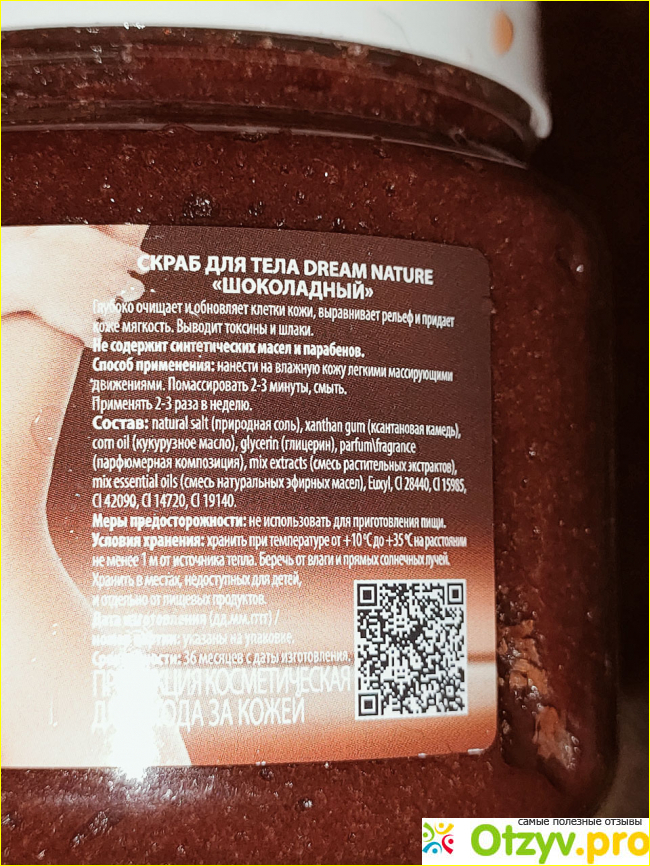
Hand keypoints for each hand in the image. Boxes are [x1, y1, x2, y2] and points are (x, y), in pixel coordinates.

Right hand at [2, 225, 147, 345]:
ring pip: (115, 316)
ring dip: (105, 314)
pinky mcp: (86, 325)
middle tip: (113, 290)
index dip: (137, 266)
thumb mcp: (74, 228)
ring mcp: (103, 306)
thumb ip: (94, 233)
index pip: (142, 262)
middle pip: (135, 291)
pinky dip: (91, 338)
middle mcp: (116, 282)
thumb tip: (96, 230)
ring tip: (92, 311)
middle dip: (127, 292)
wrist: (28, 271)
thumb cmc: (46, 244)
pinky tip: (86, 336)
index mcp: (117, 257)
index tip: (134, 267)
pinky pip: (95, 338)